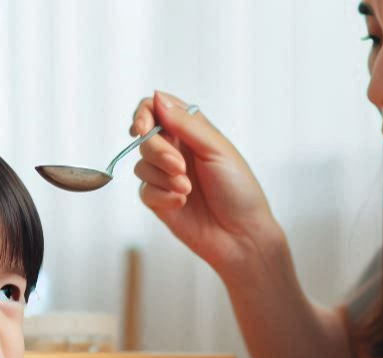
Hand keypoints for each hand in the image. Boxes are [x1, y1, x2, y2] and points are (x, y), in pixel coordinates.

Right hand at [130, 90, 282, 275]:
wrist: (241, 235)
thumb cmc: (238, 189)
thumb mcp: (216, 149)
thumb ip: (186, 124)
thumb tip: (157, 98)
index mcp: (192, 132)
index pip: (156, 109)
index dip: (144, 114)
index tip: (142, 129)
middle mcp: (176, 151)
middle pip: (145, 138)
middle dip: (158, 151)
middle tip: (180, 167)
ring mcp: (165, 177)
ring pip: (141, 165)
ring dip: (163, 176)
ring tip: (188, 189)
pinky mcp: (159, 201)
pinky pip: (144, 190)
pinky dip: (162, 195)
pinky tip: (182, 202)